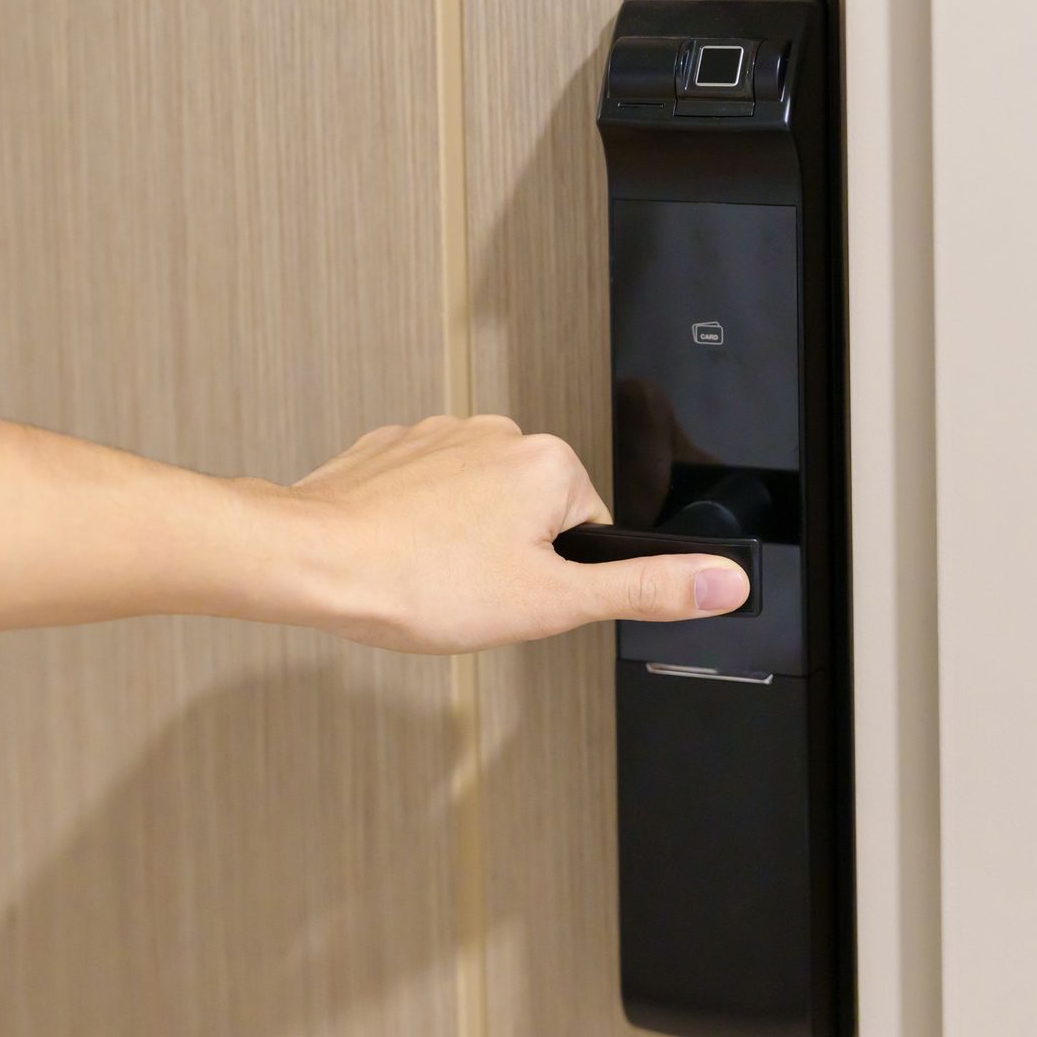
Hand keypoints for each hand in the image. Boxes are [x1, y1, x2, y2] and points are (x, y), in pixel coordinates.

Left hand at [281, 415, 750, 653]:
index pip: (587, 530)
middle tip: (471, 593)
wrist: (312, 563)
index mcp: (548, 463)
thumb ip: (642, 590)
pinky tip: (398, 558)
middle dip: (509, 559)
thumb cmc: (419, 582)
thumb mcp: (551, 602)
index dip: (555, 578)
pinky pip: (424, 497)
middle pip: (532, 515)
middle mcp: (496, 435)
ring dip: (460, 544)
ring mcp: (437, 437)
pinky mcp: (388, 450)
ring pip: (475, 507)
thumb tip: (723, 581)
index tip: (516, 595)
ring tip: (428, 579)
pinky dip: (415, 529)